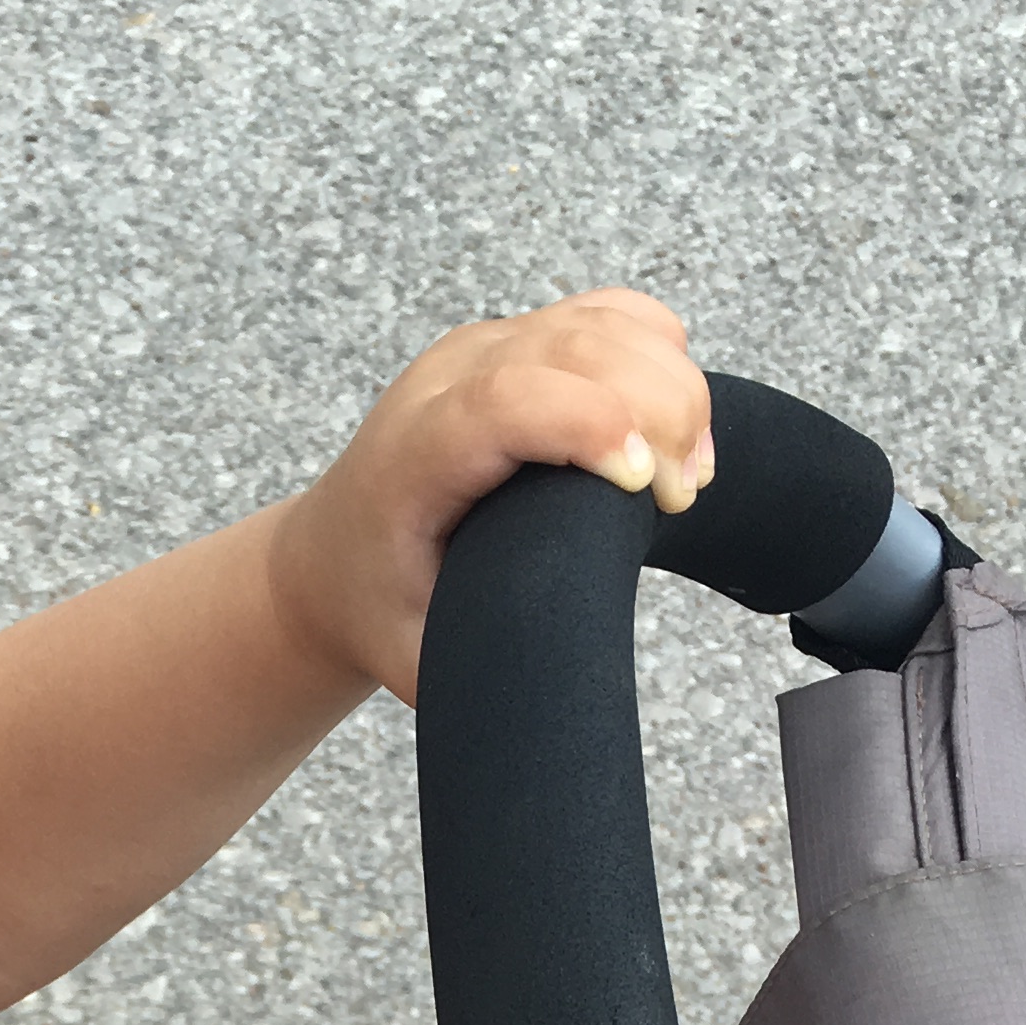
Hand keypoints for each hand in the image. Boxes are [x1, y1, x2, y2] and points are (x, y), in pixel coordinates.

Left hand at [267, 289, 713, 705]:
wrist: (334, 557)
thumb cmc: (378, 610)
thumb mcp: (421, 663)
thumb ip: (483, 672)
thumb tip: (562, 708)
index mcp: (413, 457)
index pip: (504, 403)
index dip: (586, 425)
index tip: (645, 485)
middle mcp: (448, 381)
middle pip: (575, 348)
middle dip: (656, 409)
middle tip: (686, 495)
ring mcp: (488, 349)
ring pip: (603, 325)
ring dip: (672, 386)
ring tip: (691, 474)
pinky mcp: (523, 341)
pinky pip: (609, 316)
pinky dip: (659, 353)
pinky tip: (676, 424)